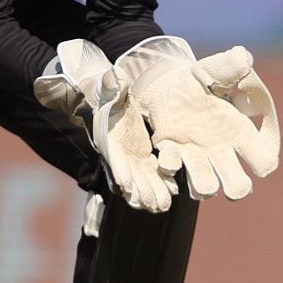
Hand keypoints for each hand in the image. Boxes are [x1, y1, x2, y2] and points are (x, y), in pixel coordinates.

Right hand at [34, 40, 175, 212]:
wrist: (111, 100)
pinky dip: (161, 182)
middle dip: (138, 191)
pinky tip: (173, 191)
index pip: (112, 157)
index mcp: (109, 137)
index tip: (125, 184)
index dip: (118, 170)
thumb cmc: (110, 93)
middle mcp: (119, 153)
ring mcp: (131, 158)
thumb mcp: (111, 87)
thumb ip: (112, 84)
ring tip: (162, 206)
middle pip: (128, 177)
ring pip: (141, 180)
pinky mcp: (143, 157)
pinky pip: (152, 173)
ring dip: (151, 193)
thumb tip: (115, 76)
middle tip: (149, 204)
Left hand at [115, 38, 280, 201]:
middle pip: (240, 188)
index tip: (254, 151)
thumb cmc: (198, 80)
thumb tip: (244, 57)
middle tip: (225, 174)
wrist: (167, 86)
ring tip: (191, 157)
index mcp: (240, 131)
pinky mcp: (172, 155)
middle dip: (235, 186)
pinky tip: (168, 148)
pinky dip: (169, 165)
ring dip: (201, 181)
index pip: (264, 160)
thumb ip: (230, 66)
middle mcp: (222, 151)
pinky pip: (172, 171)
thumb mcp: (213, 70)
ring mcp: (197, 157)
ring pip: (206, 189)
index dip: (264, 162)